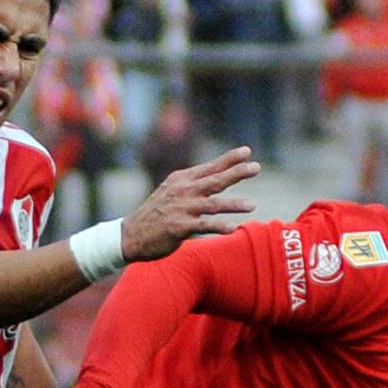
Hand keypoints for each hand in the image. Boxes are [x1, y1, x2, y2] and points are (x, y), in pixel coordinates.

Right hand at [117, 146, 259, 262]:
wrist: (132, 235)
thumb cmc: (156, 213)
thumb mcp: (172, 192)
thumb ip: (192, 184)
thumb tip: (216, 176)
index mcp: (182, 179)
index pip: (210, 167)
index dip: (229, 159)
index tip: (247, 152)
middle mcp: (183, 191)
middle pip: (215, 180)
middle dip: (236, 173)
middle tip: (256, 167)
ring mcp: (181, 208)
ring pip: (213, 204)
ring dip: (234, 204)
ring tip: (252, 205)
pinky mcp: (179, 227)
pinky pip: (203, 226)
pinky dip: (219, 226)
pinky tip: (233, 229)